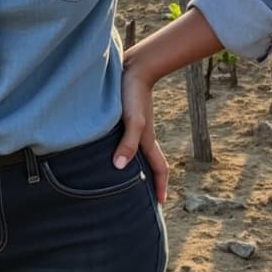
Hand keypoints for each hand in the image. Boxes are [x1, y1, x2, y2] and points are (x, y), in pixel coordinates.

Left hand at [113, 61, 168, 204]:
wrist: (132, 67)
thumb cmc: (133, 94)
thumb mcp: (133, 120)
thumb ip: (128, 142)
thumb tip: (119, 167)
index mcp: (148, 139)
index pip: (160, 168)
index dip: (161, 186)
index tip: (160, 204)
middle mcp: (143, 135)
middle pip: (150, 163)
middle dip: (150, 181)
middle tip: (144, 198)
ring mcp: (135, 126)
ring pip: (138, 152)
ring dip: (136, 167)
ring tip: (126, 180)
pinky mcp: (125, 117)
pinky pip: (127, 139)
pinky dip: (123, 150)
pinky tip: (110, 151)